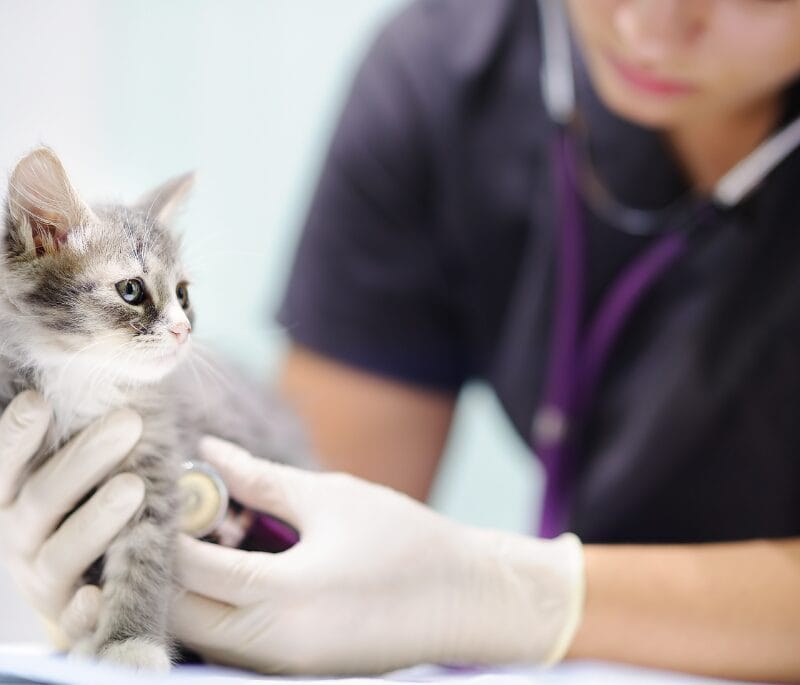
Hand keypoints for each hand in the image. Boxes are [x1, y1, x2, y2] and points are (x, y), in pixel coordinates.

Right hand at [0, 391, 144, 646]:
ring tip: (134, 486)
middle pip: (40, 499)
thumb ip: (83, 429)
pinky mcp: (69, 616)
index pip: (5, 464)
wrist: (89, 581)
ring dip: (96, 519)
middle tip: (129, 421)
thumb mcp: (78, 466)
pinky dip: (83, 607)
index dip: (16, 435)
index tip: (39, 402)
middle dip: (84, 459)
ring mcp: (42, 578)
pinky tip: (96, 595)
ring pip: (60, 552)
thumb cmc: (88, 502)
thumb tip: (102, 362)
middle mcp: (19, 535)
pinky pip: (74, 617)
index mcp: (14, 495)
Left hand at [169, 437, 584, 674]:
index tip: (157, 492)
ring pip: (203, 635)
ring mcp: (284, 666)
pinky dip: (218, 609)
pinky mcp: (295, 669)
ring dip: (190, 590)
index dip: (165, 529)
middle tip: (172, 516)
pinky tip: (230, 567)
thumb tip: (208, 452)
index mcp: (284, 598)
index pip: (190, 571)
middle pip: (182, 615)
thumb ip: (260, 479)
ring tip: (201, 537)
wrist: (467, 600)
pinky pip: (233, 643)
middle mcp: (274, 646)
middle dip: (165, 568)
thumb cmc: (407, 541)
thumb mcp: (331, 498)